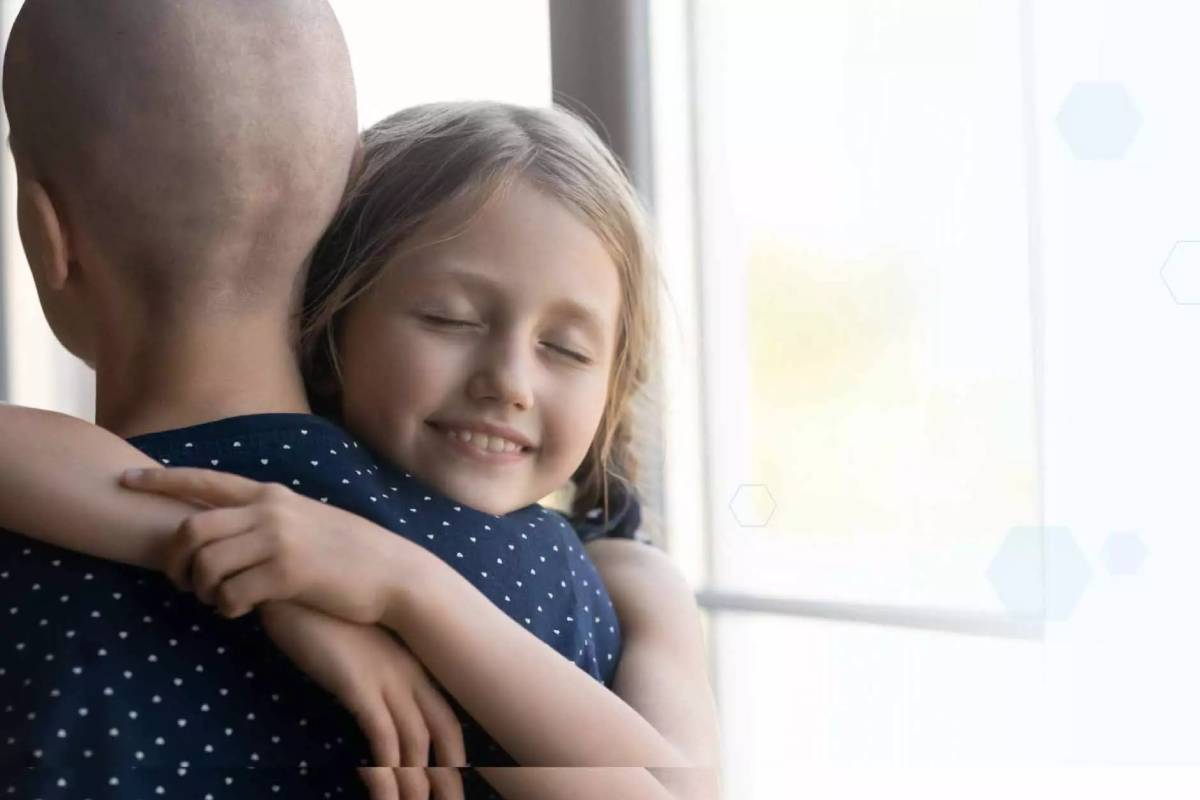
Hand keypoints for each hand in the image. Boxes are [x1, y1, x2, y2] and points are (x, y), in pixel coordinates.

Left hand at [121, 467, 408, 622]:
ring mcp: (278, 542)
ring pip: (204, 565)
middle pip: (190, 528)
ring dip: (199, 590)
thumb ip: (269, 517)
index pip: (203, 481)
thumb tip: (231, 528)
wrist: (394, 573)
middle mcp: (270, 511)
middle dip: (172, 560)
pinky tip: (238, 611)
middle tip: (179, 582)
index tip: (125, 481)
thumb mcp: (308, 519)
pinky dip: (224, 608)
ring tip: (214, 600)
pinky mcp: (286, 576)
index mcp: (271, 495)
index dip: (159, 481)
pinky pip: (230, 595)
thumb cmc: (351, 552)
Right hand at [259, 602, 466, 798]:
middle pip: (445, 735)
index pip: (449, 718)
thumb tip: (371, 706)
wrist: (294, 580)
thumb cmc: (319, 614)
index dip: (457, 755)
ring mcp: (385, 677)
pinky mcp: (357, 683)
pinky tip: (382, 794)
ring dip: (414, 786)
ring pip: (414, 745)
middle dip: (449, 778)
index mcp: (413, 664)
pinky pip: (382, 737)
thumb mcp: (355, 647)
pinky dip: (385, 772)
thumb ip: (369, 674)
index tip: (458, 781)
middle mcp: (408, 672)